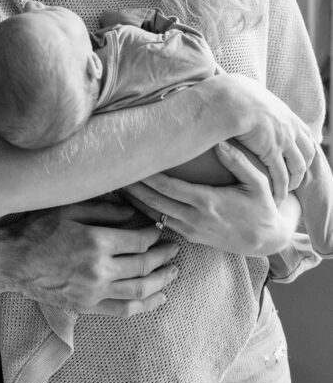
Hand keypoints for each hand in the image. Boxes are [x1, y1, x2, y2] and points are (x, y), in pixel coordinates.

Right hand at [7, 199, 179, 316]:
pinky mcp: (88, 307)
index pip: (138, 240)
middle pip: (143, 266)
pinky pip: (124, 310)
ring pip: (139, 290)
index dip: (153, 234)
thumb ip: (103, 210)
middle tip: (174, 249)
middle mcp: (100, 270)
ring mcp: (94, 292)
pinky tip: (158, 299)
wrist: (13, 262)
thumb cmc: (38, 230)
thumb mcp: (69, 209)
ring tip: (173, 273)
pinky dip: (145, 306)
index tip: (159, 229)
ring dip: (161, 282)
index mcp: (96, 242)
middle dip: (163, 257)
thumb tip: (132, 212)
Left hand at [125, 142, 294, 255]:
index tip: (133, 160)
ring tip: (117, 183)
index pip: (168, 187)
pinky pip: (163, 223)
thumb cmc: (262, 206)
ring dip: (135, 199)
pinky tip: (134, 198)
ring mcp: (191, 230)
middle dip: (132, 186)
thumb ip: (239, 162)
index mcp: (207, 202)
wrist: (268, 240)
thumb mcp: (258, 183)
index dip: (147, 175)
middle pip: (154, 201)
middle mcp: (195, 218)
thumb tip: (220, 142)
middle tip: (114, 170)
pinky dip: (146, 211)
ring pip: (154, 214)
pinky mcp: (191, 237)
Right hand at [218, 76, 314, 202]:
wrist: (230, 99)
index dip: (301, 144)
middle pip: (307, 149)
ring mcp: (284, 139)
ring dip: (294, 179)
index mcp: (284, 112)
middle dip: (303, 164)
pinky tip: (276, 195)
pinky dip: (280, 187)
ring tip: (286, 189)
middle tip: (295, 175)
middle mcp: (289, 126)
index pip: (302, 131)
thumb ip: (252, 95)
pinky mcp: (272, 152)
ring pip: (298, 165)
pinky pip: (281, 175)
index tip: (297, 154)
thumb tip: (243, 90)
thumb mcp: (248, 89)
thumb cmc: (232, 92)